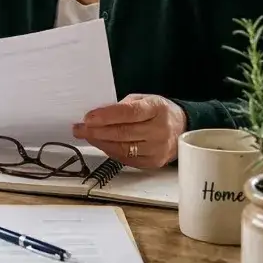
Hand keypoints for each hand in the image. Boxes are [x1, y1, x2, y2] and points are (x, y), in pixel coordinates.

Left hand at [71, 94, 186, 169]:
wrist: (182, 128)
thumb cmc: (159, 111)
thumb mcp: (143, 99)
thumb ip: (122, 106)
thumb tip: (97, 116)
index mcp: (157, 109)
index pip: (129, 113)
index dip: (106, 116)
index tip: (88, 118)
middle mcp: (160, 130)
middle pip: (122, 133)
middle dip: (96, 131)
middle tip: (79, 128)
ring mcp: (158, 149)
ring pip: (122, 149)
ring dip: (100, 142)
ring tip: (86, 136)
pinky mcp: (153, 162)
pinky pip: (126, 159)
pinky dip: (110, 151)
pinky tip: (101, 144)